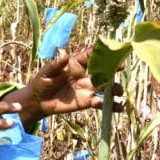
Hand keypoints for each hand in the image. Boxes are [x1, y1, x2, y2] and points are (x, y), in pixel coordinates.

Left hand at [5, 49, 123, 126]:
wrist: (39, 102)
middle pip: (103, 70)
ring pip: (106, 86)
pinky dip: (112, 105)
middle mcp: (85, 75)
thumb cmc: (42, 83)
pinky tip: (119, 108)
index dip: (101, 52)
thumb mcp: (46, 73)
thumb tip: (64, 54)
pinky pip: (102, 103)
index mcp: (76, 64)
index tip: (111, 50)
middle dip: (113, 68)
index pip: (90, 56)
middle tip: (121, 67)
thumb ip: (55, 65)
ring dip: (114, 88)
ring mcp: (88, 88)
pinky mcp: (88, 101)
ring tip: (118, 91)